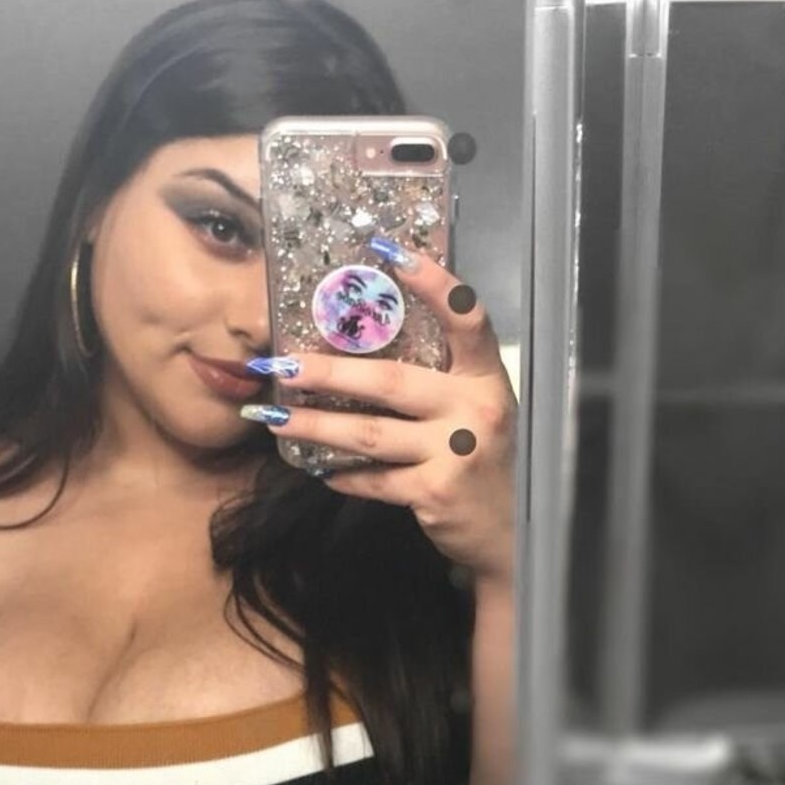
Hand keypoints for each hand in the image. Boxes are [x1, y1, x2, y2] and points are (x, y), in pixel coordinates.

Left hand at [245, 246, 517, 583]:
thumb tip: (364, 350)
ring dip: (314, 427)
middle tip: (280, 366)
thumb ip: (441, 381)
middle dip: (328, 374)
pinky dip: (344, 476)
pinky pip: (375, 480)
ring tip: (272, 420)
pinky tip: (320, 471)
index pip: (467, 319)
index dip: (433, 283)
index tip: (390, 251)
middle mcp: (475, 409)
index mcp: (487, 378)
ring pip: (369, 433)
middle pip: (390, 381)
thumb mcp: (477, 411)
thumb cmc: (487, 461)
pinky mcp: (435, 492)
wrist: (511, 533)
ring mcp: (455, 452)